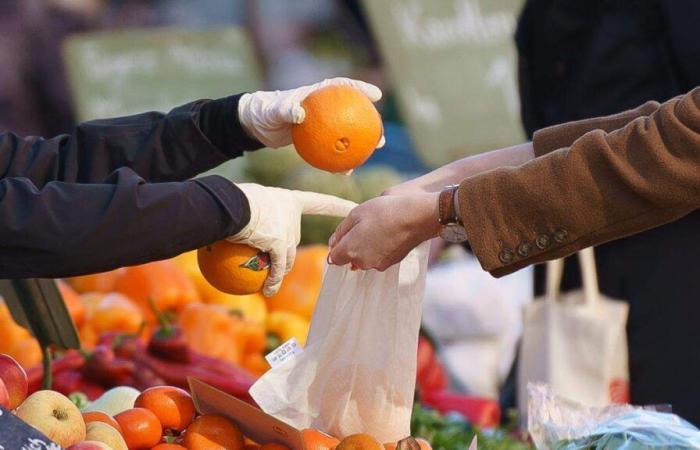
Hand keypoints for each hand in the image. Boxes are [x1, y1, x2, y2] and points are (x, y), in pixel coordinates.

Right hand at [229, 183, 356, 296]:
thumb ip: (255, 212)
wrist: (230, 204)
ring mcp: (288, 232)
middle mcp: (293, 217)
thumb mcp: (247, 200)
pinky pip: (277, 269)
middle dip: (285, 251)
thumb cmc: (234, 198)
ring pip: (287, 258)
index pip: (320, 202)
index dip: (338, 206)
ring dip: (280, 270)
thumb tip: (240, 217)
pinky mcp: (279, 246)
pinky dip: (273, 281)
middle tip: (271, 261)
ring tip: (270, 281)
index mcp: (290, 201)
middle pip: (293, 240)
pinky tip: (269, 290)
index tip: (354, 207)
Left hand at [238, 77, 385, 148]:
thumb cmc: (265, 111)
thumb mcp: (274, 110)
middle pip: (353, 112)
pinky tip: (345, 171)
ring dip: (361, 143)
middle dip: (370, 122)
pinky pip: (332, 149)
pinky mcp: (317, 138)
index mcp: (317, 93)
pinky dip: (339, 159)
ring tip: (372, 153)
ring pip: (347, 133)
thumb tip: (300, 113)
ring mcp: (322, 123)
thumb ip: (286, 109)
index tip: (377, 95)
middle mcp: (324, 107)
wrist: (257, 125)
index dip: (361, 89)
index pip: (343, 87)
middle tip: (380, 133)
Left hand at [327, 193, 440, 270]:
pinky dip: (379, 249)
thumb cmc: (384, 212)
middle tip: (363, 226)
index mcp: (350, 250)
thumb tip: (332, 244)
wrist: (416, 218)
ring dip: (365, 247)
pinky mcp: (391, 263)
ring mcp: (377, 264)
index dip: (336, 246)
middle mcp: (362, 262)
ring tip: (377, 228)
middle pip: (350, 258)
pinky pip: (378, 258)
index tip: (344, 234)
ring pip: (364, 258)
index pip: (334, 258)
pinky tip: (387, 234)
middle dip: (351, 246)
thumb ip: (340, 231)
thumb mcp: (356, 214)